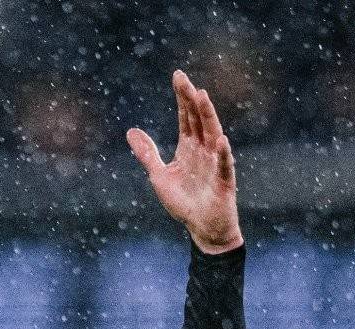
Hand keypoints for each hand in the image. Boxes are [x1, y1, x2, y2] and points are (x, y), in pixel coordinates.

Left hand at [126, 71, 241, 254]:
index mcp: (188, 147)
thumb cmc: (184, 202)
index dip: (181, 97)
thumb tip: (130, 131)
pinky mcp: (224, 181)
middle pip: (198, 119)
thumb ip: (147, 154)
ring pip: (213, 134)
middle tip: (183, 78)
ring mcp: (215, 163)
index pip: (185, 117)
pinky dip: (223, 154)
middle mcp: (203, 150)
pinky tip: (221, 141)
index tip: (177, 76)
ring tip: (201, 96)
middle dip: (191, 99)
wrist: (202, 228)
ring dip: (208, 116)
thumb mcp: (159, 176)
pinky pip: (224, 166)